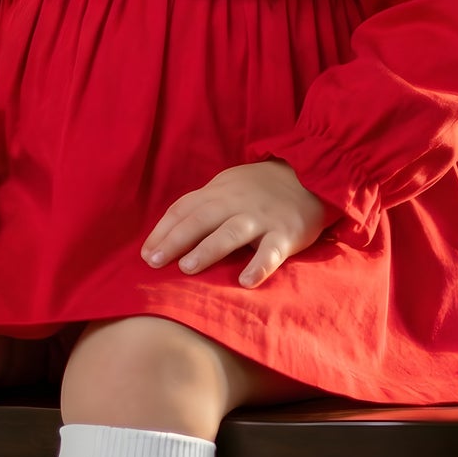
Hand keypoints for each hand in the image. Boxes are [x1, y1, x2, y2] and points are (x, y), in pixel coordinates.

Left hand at [141, 160, 333, 288]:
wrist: (312, 174)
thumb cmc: (261, 188)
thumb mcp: (229, 187)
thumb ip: (204, 206)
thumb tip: (169, 233)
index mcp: (219, 191)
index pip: (185, 209)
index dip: (163, 230)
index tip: (145, 253)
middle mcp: (237, 203)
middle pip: (200, 219)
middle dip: (175, 240)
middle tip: (154, 261)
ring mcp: (261, 218)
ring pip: (230, 233)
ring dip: (208, 250)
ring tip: (187, 268)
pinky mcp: (286, 233)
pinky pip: (270, 252)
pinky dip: (258, 266)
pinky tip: (245, 282)